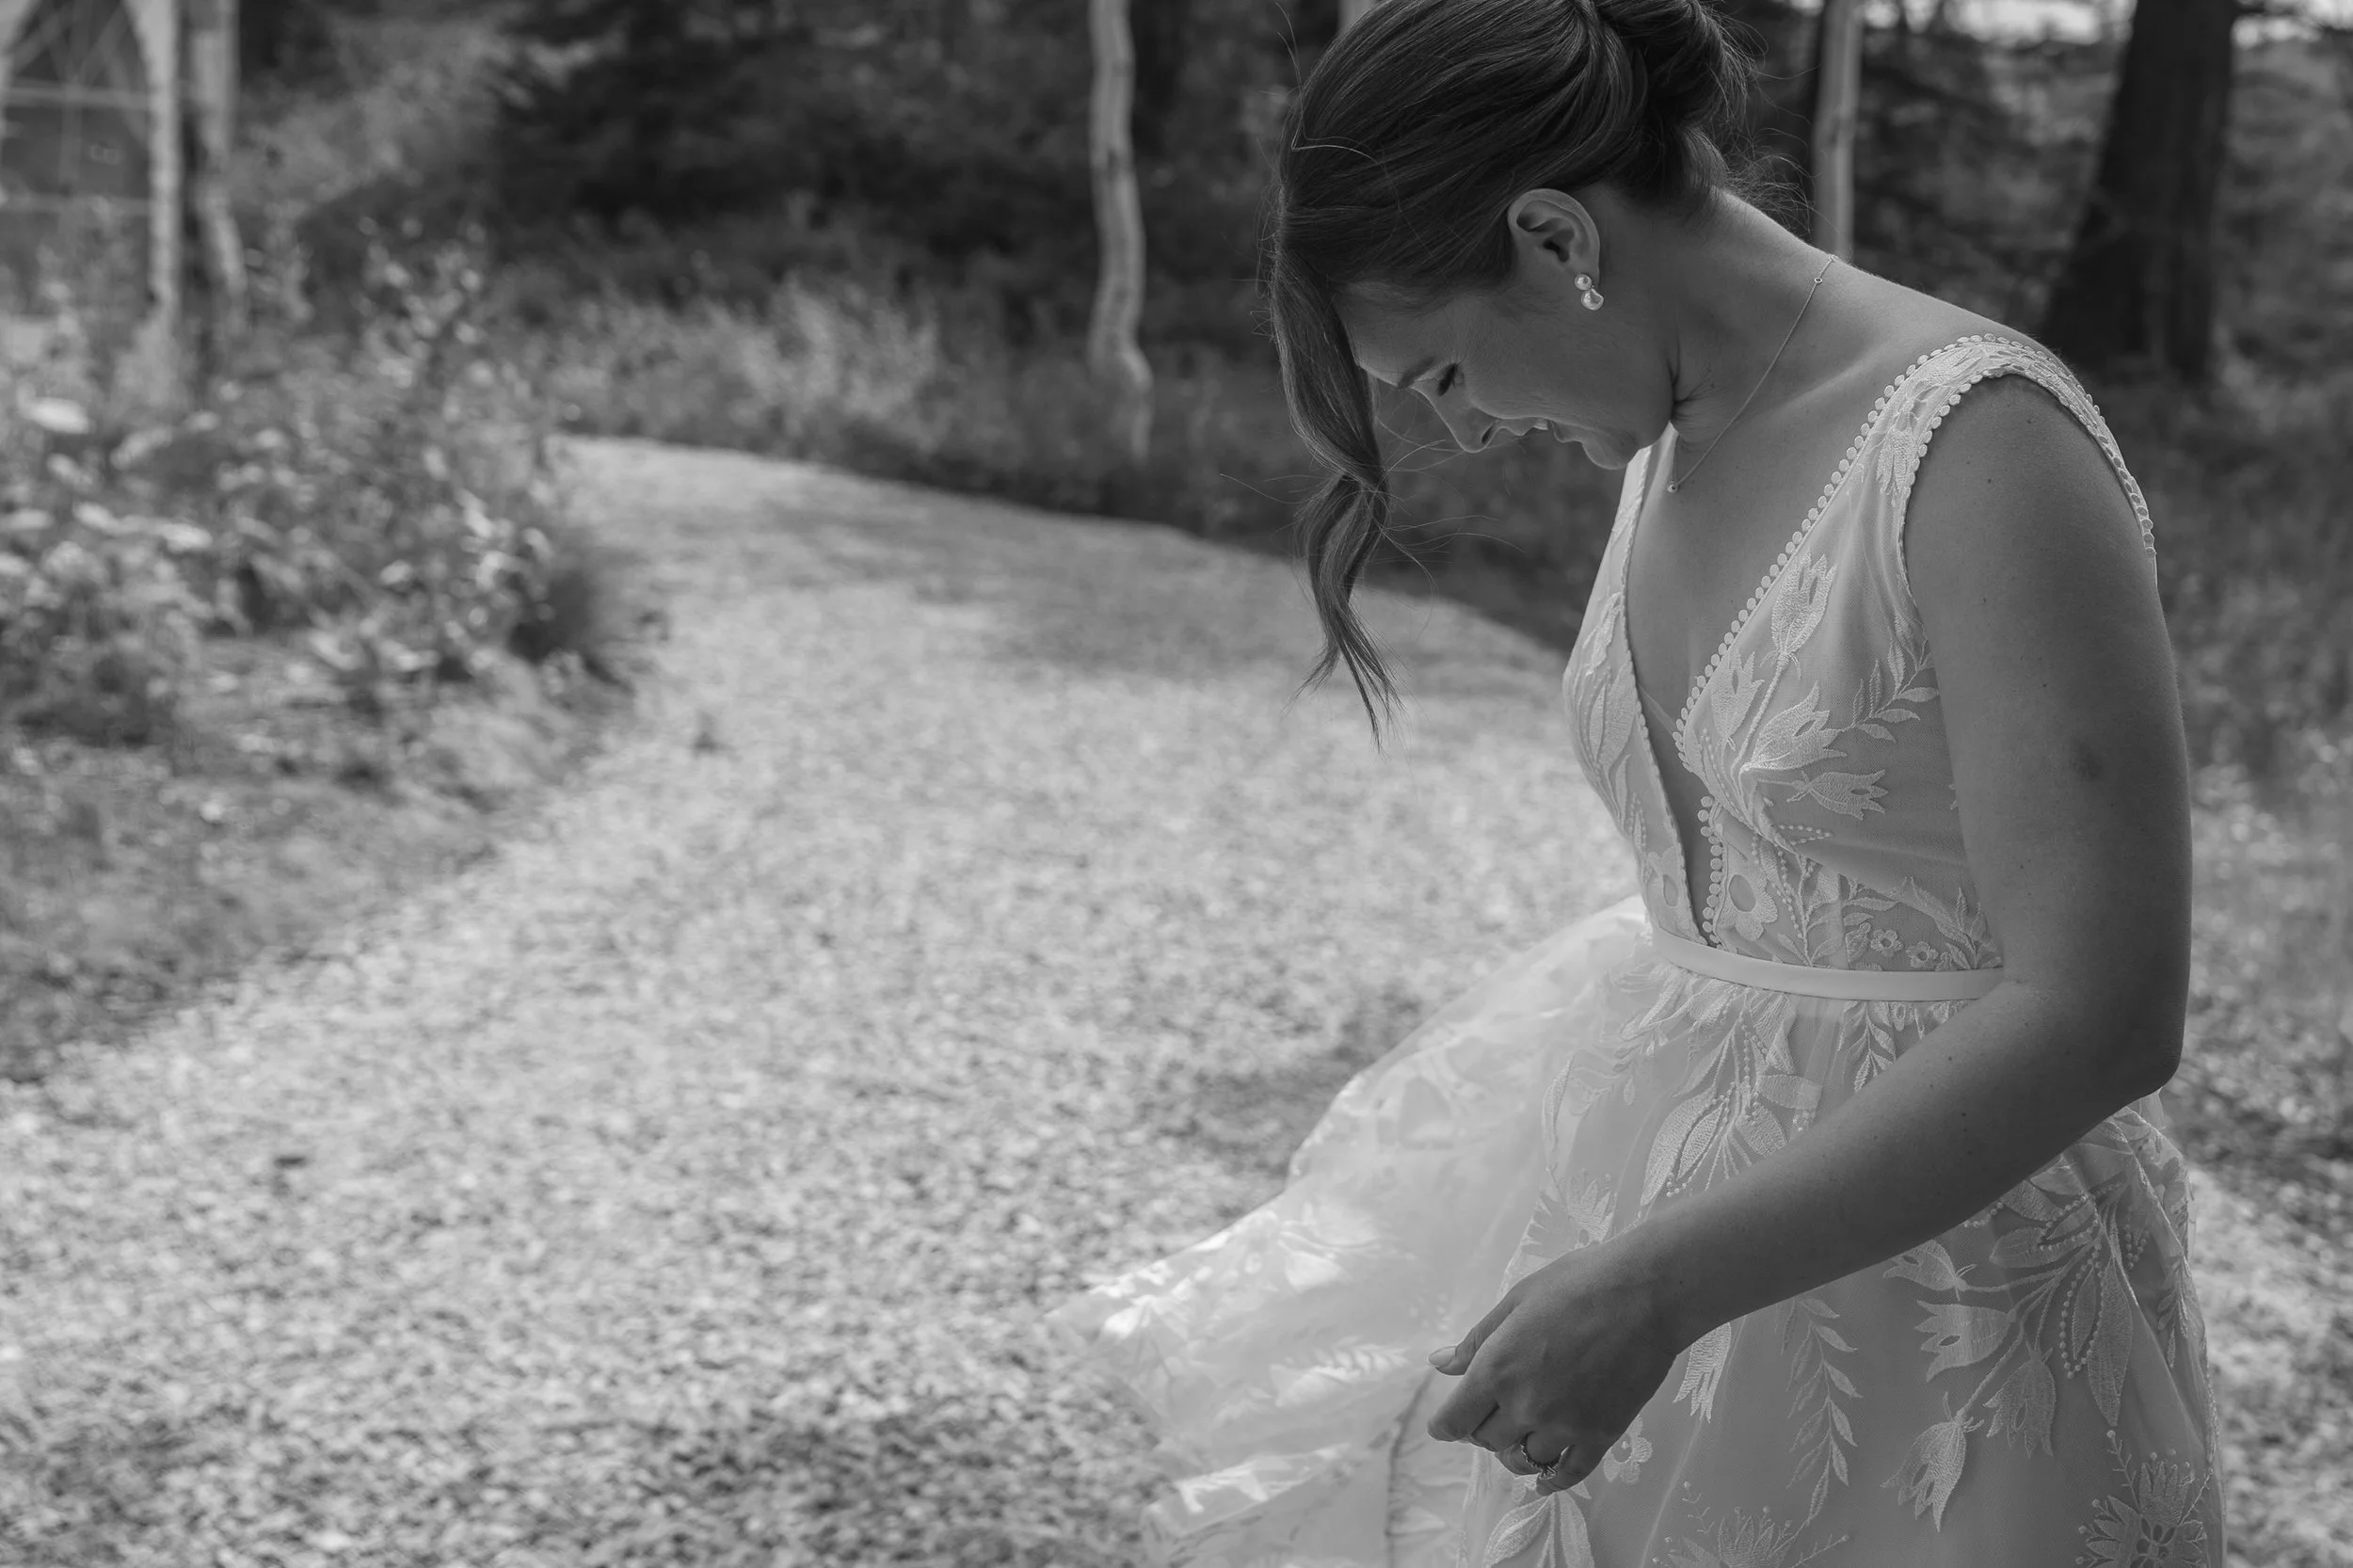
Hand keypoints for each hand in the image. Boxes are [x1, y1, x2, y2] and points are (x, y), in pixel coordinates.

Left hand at [1424, 1235, 1685, 1494]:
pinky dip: (1553, 1479)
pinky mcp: (1601, 1436)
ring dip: (1516, 1451)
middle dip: (1482, 1429)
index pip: (1455, 1421)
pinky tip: (1547, 1476)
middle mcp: (1525, 1406)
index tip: (1446, 1424)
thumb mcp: (1516, 1301)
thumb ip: (1476, 1340)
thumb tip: (1439, 1364)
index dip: (1445, 1425)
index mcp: (1496, 1370)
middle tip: (1494, 1412)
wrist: (1645, 1294)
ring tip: (1522, 1434)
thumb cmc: (1577, 1284)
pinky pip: (1569, 1474)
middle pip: (1487, 1441)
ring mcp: (1565, 1426)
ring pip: (1524, 1460)